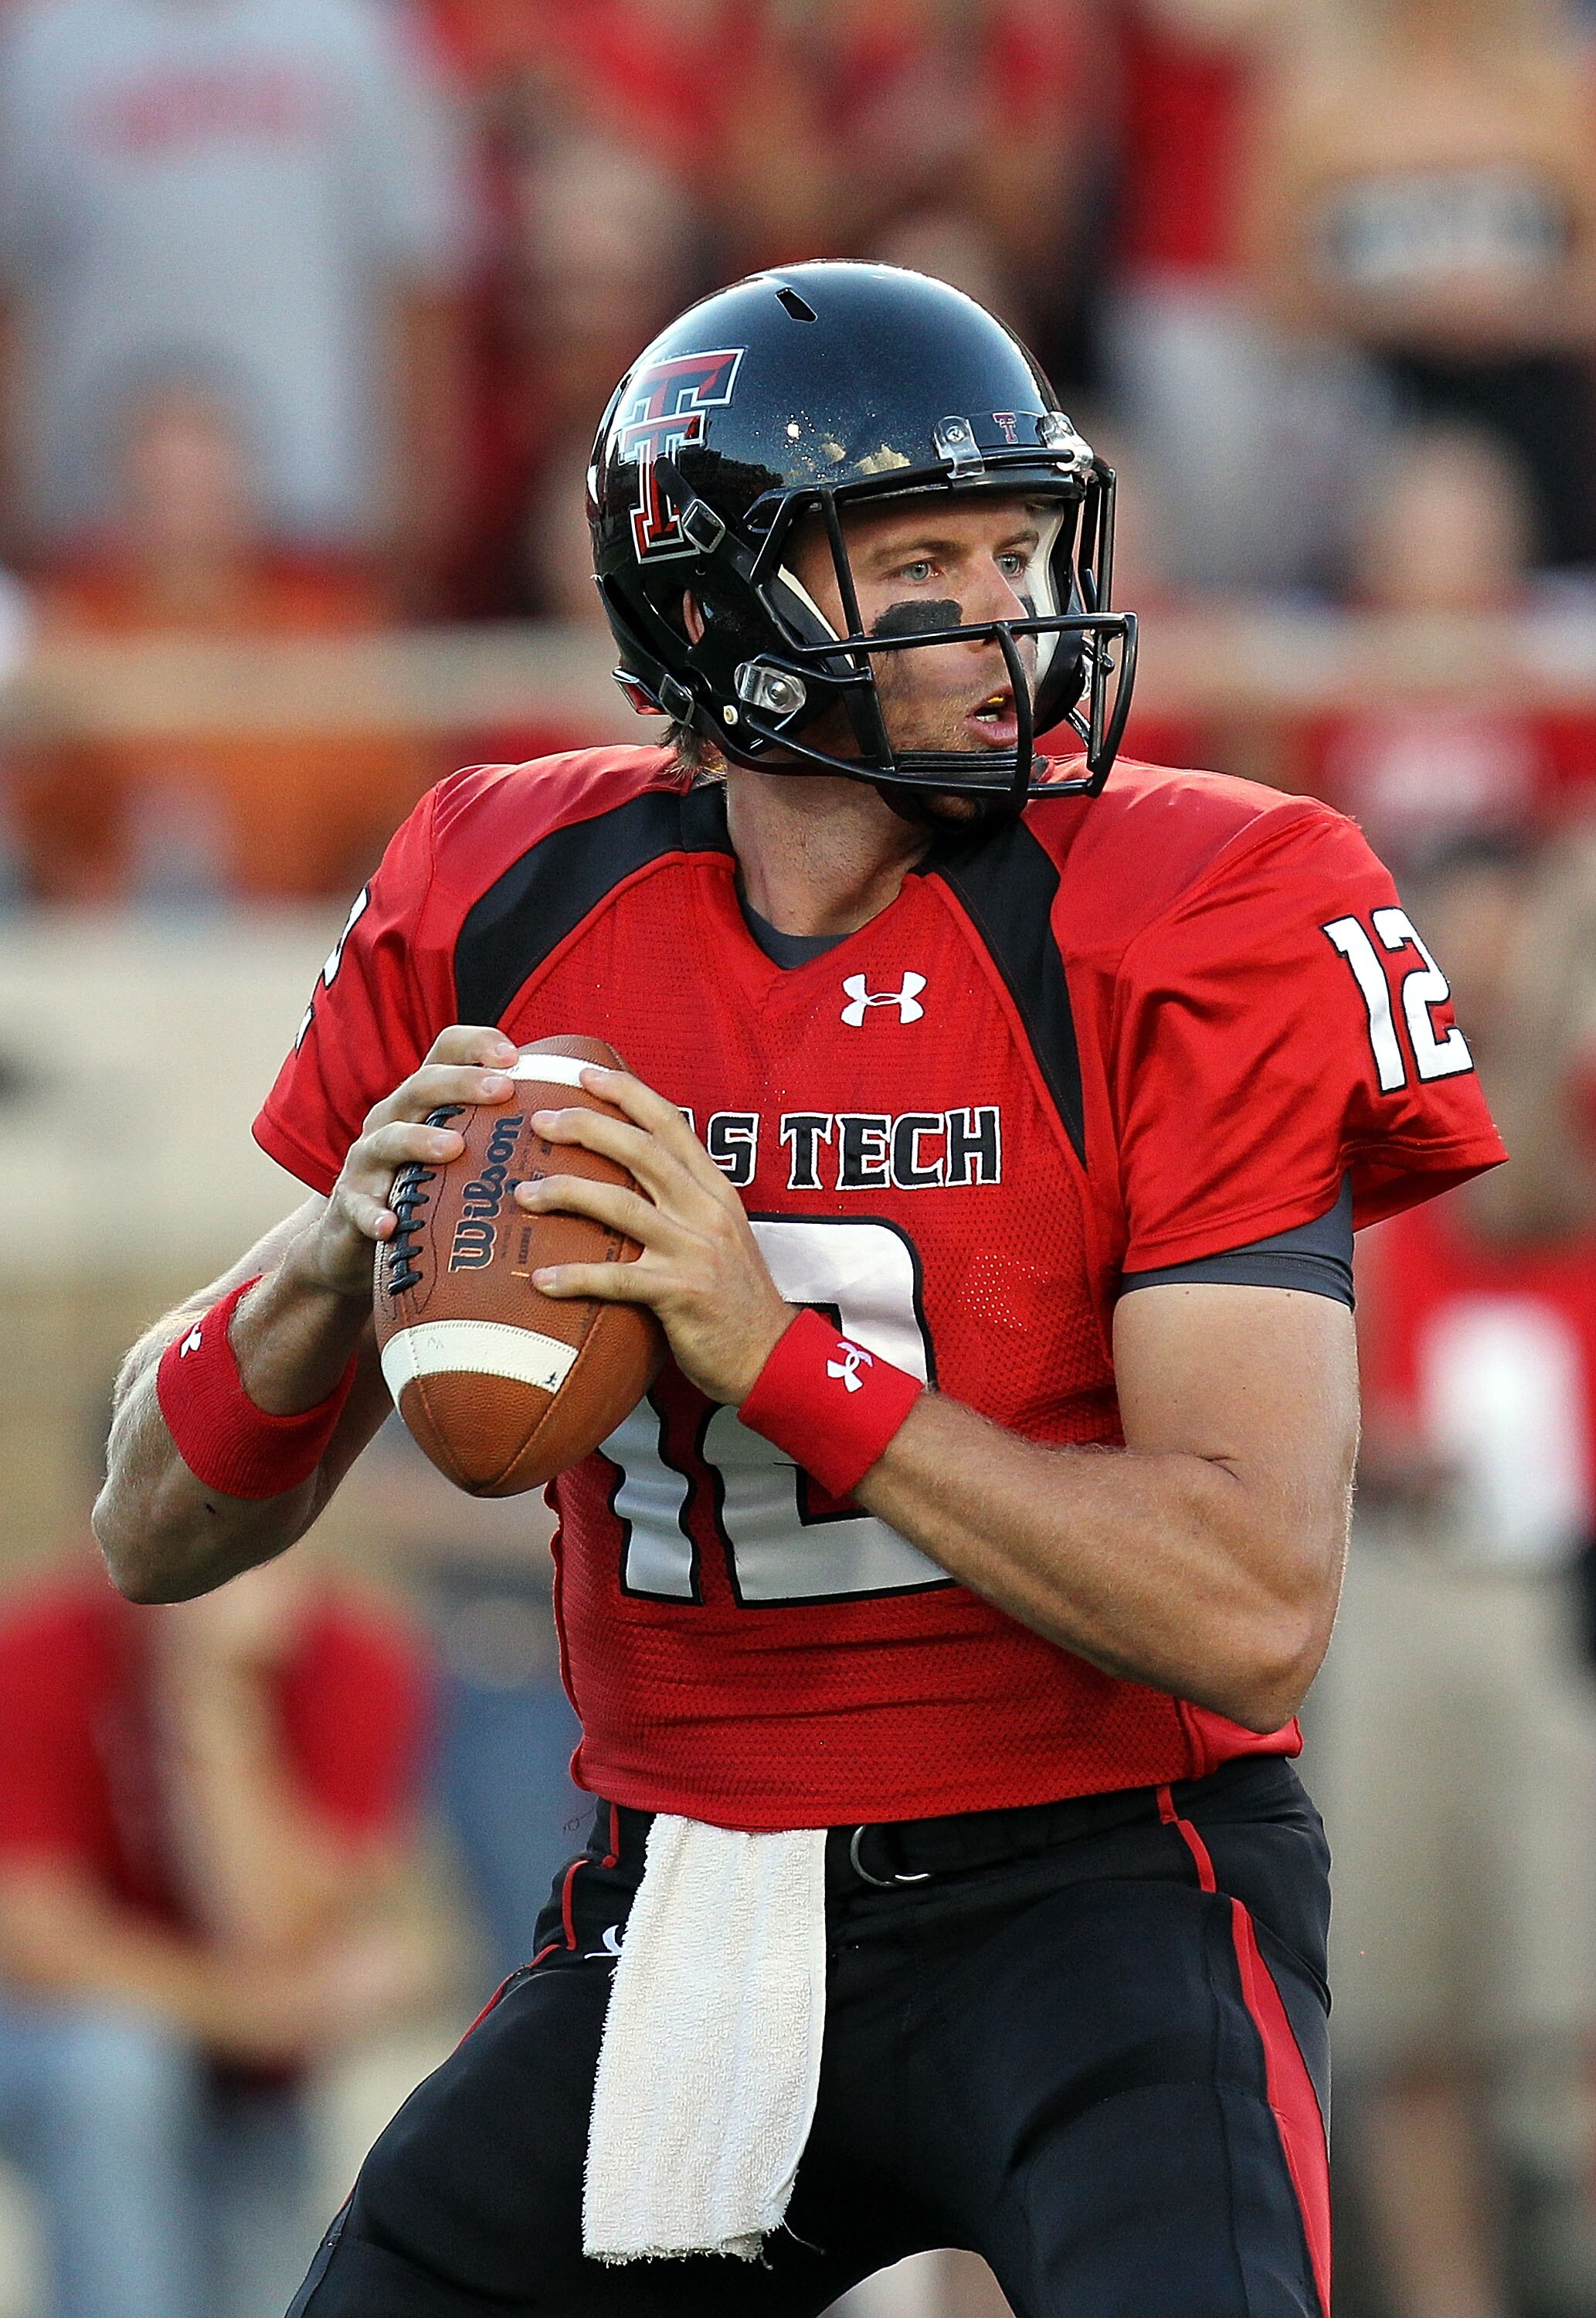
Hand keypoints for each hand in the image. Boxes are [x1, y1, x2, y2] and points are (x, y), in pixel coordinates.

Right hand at [286, 1025, 522, 1302]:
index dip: (476, 1044)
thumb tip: (583, 1122)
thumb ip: (504, 1133)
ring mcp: (367, 1160)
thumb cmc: (426, 1190)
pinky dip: (373, 1213)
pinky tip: (390, 1225)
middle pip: (422, 1086)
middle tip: (503, 1089)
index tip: (515, 1055)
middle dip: (462, 1083)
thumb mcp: (461, 1154)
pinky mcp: (349, 1203)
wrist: (355, 1240)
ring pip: (389, 1138)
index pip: (444, 1051)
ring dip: (419, 1140)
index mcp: (423, 1100)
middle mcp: (392, 1118)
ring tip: (454, 1148)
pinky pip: (359, 1206)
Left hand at [515, 1067, 793, 1404]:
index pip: (670, 1123)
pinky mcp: (680, 1293)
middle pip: (640, 1150)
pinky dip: (574, 1277)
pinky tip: (540, 1282)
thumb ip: (682, 1202)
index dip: (626, 1092)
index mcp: (715, 1189)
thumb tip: (626, 1179)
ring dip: (565, 1193)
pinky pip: (616, 1278)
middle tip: (540, 1121)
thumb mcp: (718, 1233)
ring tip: (523, 1195)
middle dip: (586, 1127)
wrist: (770, 1355)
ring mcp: (694, 1249)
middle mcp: (706, 1210)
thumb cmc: (734, 1297)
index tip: (584, 1074)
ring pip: (620, 1204)